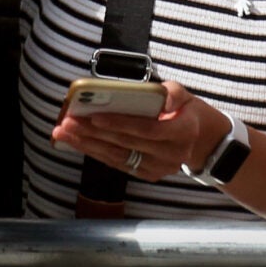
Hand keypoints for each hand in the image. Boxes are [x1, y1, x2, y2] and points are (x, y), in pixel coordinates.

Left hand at [51, 80, 221, 182]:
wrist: (202, 141)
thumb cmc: (187, 112)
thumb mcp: (186, 95)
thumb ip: (172, 92)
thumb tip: (161, 96)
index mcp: (182, 131)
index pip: (147, 130)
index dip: (120, 124)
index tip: (94, 117)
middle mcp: (171, 154)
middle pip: (126, 144)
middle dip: (93, 133)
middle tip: (68, 122)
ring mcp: (159, 168)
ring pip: (117, 157)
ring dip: (87, 145)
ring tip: (63, 133)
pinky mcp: (148, 174)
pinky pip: (118, 164)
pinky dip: (96, 153)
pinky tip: (77, 143)